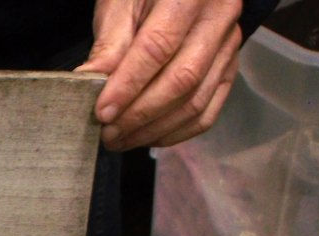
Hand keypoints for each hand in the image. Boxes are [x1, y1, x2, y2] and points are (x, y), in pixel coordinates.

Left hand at [78, 0, 242, 150]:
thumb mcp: (121, 4)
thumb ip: (109, 44)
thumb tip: (89, 84)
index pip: (158, 48)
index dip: (128, 85)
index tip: (102, 112)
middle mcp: (219, 18)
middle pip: (182, 80)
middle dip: (139, 115)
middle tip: (107, 133)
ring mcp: (229, 45)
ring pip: (195, 101)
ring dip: (154, 130)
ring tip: (120, 140)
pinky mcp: (229, 68)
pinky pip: (207, 112)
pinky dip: (176, 132)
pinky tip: (147, 137)